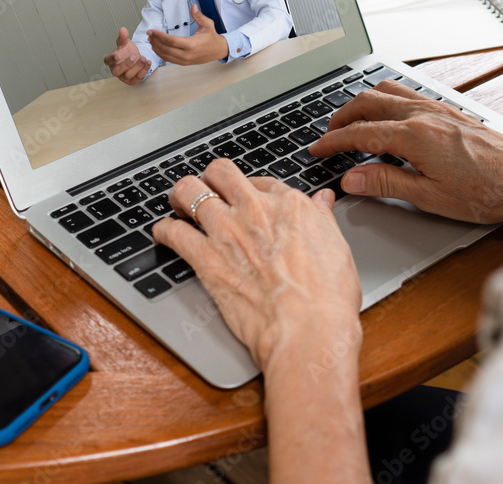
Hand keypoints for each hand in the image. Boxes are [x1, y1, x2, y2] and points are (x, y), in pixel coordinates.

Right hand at [104, 27, 151, 84]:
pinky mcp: (132, 81)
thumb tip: (123, 29)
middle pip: (117, 71)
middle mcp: (115, 70)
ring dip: (137, 67)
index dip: (112, 59)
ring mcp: (123, 77)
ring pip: (128, 75)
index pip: (108, 60)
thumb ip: (123, 37)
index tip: (118, 56)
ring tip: (143, 58)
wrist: (135, 58)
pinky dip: (144, 70)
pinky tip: (148, 62)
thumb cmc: (127, 52)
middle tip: (134, 56)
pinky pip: (138, 78)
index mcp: (110, 61)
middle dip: (126, 64)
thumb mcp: (125, 43)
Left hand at [147, 5, 228, 65]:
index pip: (171, 41)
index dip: (159, 36)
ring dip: (156, 48)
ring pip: (166, 56)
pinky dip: (161, 54)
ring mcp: (185, 60)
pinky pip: (169, 59)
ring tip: (151, 40)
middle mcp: (187, 54)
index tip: (152, 31)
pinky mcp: (184, 63)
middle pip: (165, 49)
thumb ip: (199, 16)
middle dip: (155, 41)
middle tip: (149, 34)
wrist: (218, 50)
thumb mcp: (208, 24)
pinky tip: (156, 48)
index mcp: (192, 45)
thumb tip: (193, 7)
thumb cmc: (212, 38)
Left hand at [152, 159, 361, 370]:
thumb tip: (322, 201)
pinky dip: (165, 230)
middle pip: (221, 172)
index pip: (262, 181)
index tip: (246, 198)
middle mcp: (255, 210)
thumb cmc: (327, 298)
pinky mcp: (206, 258)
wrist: (308, 329)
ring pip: (190, 190)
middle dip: (211, 178)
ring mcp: (228, 231)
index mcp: (290, 205)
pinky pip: (173, 231)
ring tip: (179, 203)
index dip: (251, 188)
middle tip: (207, 189)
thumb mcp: (337, 248)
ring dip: (181, 195)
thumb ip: (322, 219)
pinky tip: (165, 233)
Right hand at [309, 80, 502, 223]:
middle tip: (327, 137)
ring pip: (386, 92)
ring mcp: (437, 109)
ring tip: (350, 121)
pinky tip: (387, 113)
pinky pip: (407, 93)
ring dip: (361, 103)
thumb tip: (351, 178)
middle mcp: (423, 115)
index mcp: (414, 136)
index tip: (316, 151)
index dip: (332, 143)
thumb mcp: (429, 197)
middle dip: (340, 118)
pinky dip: (385, 99)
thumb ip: (385, 183)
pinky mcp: (450, 111)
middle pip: (367, 104)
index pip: (359, 134)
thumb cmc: (487, 192)